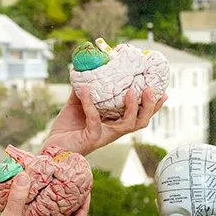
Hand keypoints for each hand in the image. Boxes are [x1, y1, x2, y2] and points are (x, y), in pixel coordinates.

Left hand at [42, 85, 167, 156]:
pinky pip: (94, 120)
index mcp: (114, 123)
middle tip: (150, 89)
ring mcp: (104, 136)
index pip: (139, 115)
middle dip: (149, 107)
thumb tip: (88, 68)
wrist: (52, 146)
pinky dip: (90, 104)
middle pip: (140, 122)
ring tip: (130, 91)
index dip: (152, 106)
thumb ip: (85, 89)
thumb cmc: (67, 128)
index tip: (163, 92)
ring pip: (127, 125)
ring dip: (131, 108)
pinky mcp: (91, 138)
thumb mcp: (77, 104)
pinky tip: (85, 90)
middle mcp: (113, 131)